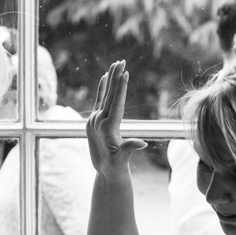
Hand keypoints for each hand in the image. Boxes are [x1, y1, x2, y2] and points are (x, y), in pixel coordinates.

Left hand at [85, 61, 145, 177]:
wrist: (105, 174)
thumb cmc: (115, 169)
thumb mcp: (121, 161)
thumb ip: (128, 150)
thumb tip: (142, 143)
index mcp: (106, 128)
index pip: (115, 104)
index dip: (121, 88)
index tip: (124, 73)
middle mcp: (98, 121)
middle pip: (109, 96)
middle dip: (116, 77)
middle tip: (121, 60)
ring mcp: (94, 120)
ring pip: (104, 95)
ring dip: (110, 79)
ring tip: (116, 63)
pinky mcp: (93, 121)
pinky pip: (99, 101)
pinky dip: (103, 89)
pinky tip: (105, 77)